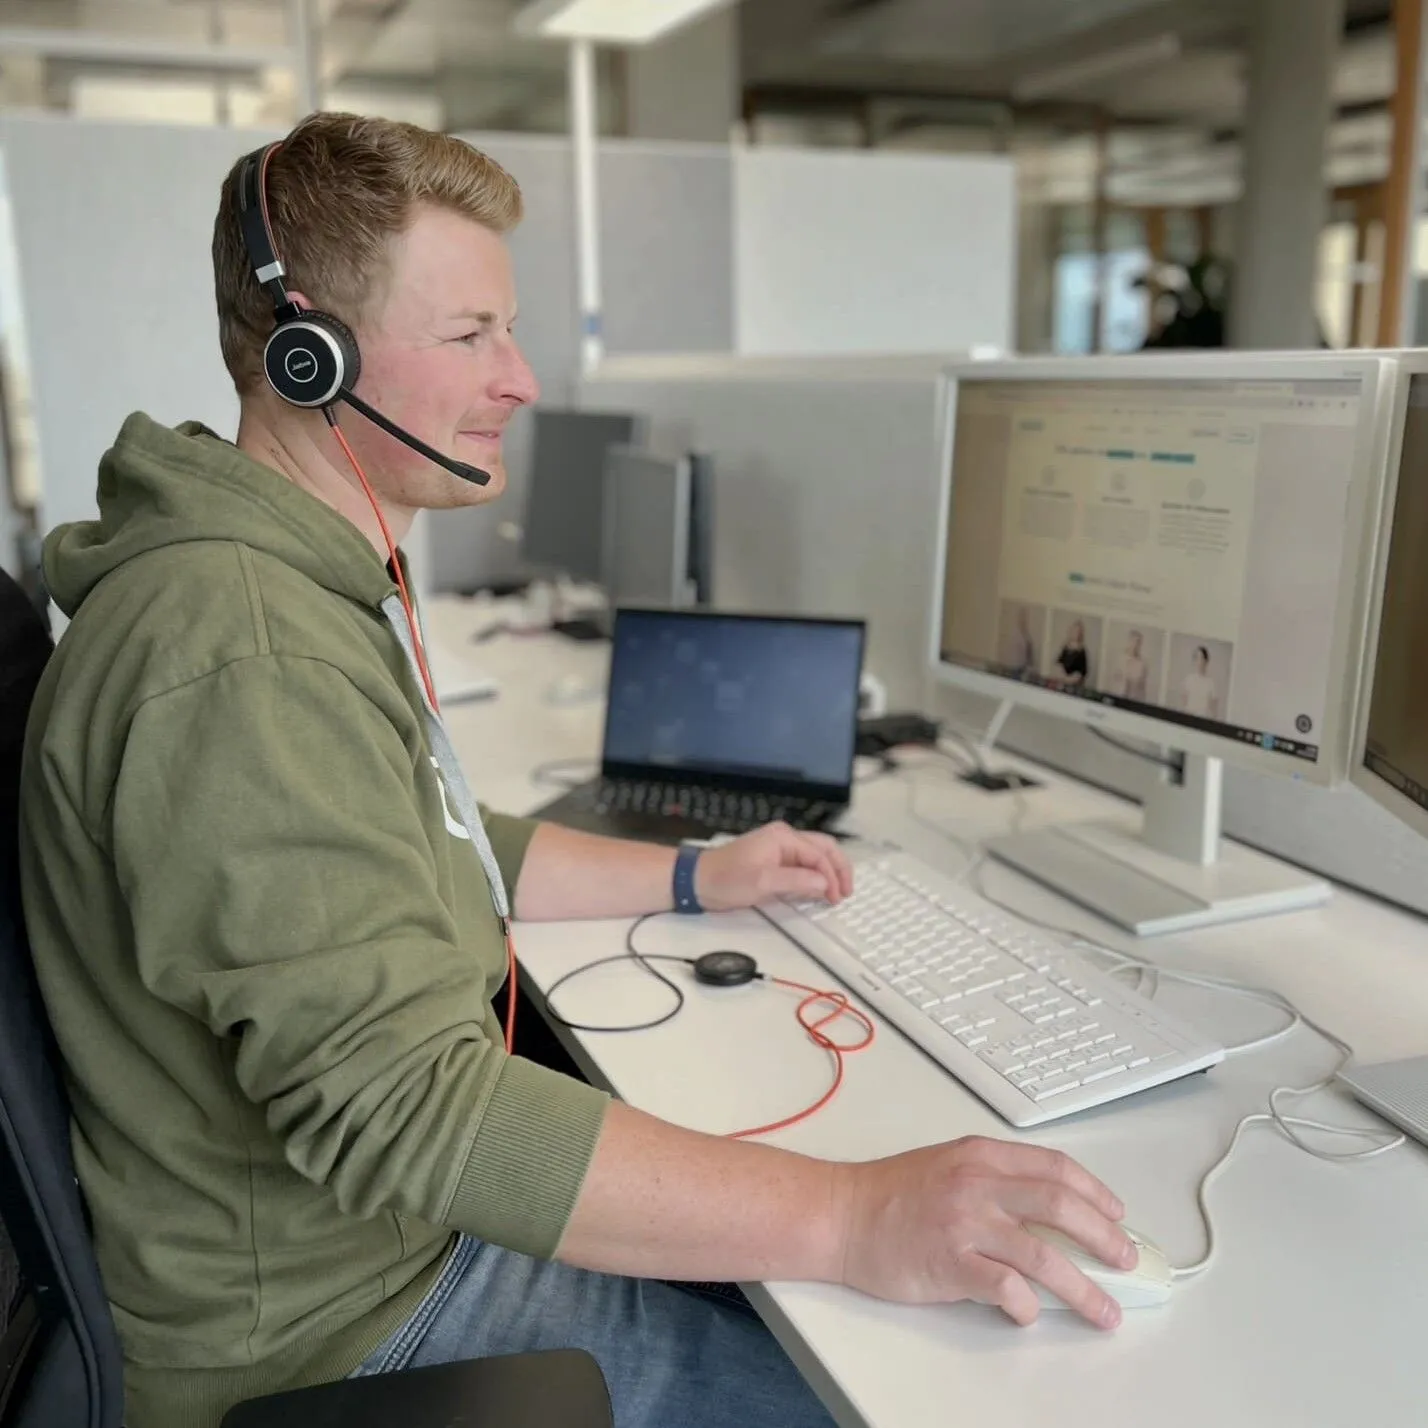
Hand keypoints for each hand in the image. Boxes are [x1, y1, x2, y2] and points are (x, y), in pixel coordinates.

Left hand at [694, 821, 853, 912]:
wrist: (697, 880)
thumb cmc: (725, 878)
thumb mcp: (762, 882)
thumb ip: (796, 881)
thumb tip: (825, 883)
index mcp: (783, 837)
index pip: (819, 855)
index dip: (832, 877)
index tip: (837, 898)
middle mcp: (784, 838)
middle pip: (823, 848)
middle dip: (839, 869)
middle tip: (847, 892)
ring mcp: (779, 848)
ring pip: (815, 854)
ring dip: (829, 871)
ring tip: (838, 891)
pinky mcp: (774, 860)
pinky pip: (803, 863)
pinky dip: (816, 874)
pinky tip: (820, 888)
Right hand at [830, 1135, 1133, 1329]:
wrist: (841, 1213)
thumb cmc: (890, 1193)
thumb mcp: (948, 1166)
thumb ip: (995, 1181)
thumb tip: (1050, 1214)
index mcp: (980, 1155)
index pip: (1054, 1167)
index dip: (1095, 1192)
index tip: (1116, 1215)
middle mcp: (977, 1184)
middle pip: (1060, 1205)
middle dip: (1104, 1237)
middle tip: (1126, 1260)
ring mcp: (964, 1223)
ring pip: (1043, 1254)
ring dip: (1083, 1288)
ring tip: (1104, 1311)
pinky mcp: (949, 1263)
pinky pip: (1005, 1286)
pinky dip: (1026, 1304)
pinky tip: (1030, 1312)